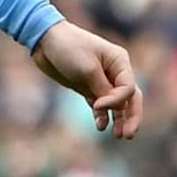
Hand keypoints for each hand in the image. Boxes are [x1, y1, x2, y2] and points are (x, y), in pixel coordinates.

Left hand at [31, 21, 142, 139]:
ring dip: (119, 119)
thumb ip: (103, 89)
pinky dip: (102, 115)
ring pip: (117, 104)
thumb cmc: (68, 48)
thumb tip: (115, 108)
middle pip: (130, 98)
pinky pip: (100, 105)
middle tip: (128, 135)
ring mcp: (101, 80)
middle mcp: (114, 71)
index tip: (97, 104)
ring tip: (118, 136)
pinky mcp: (88, 87)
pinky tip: (100, 126)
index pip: (129, 88)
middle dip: (131, 117)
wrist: (45, 41)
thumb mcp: (87, 69)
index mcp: (120, 62)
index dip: (117, 101)